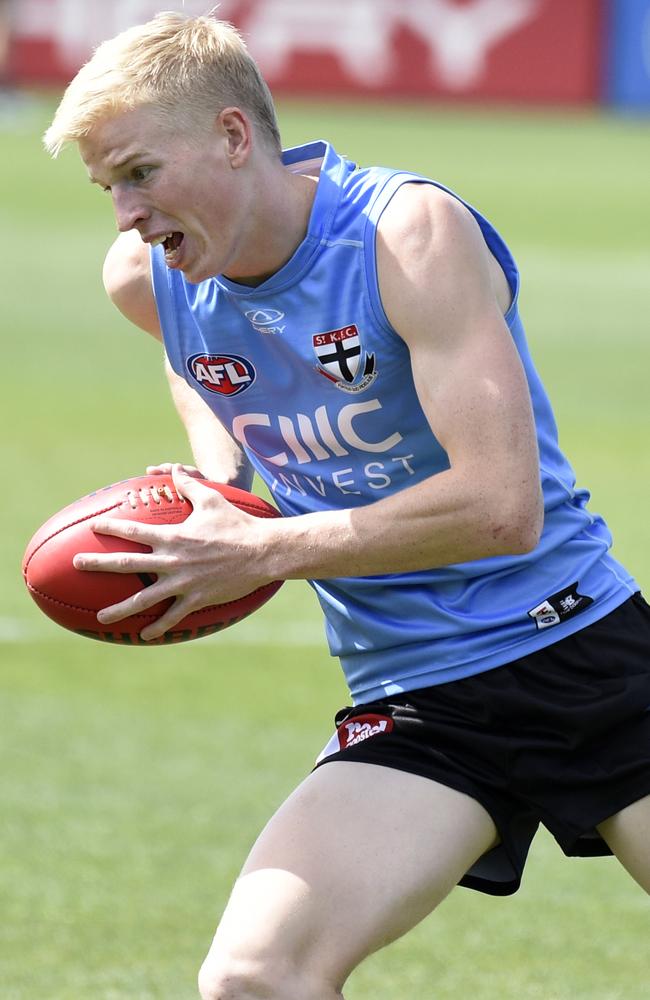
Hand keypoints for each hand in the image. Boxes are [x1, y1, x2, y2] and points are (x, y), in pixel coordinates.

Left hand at [73, 465, 275, 640]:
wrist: (262, 552)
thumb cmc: (238, 523)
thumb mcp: (212, 499)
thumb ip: (189, 485)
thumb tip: (174, 470)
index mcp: (173, 536)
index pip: (134, 531)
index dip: (112, 527)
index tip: (95, 527)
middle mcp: (172, 560)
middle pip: (127, 564)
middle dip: (99, 563)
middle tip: (78, 564)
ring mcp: (183, 582)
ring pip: (144, 599)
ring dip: (119, 608)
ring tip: (100, 616)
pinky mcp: (196, 598)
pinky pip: (173, 616)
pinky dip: (158, 626)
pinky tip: (145, 634)